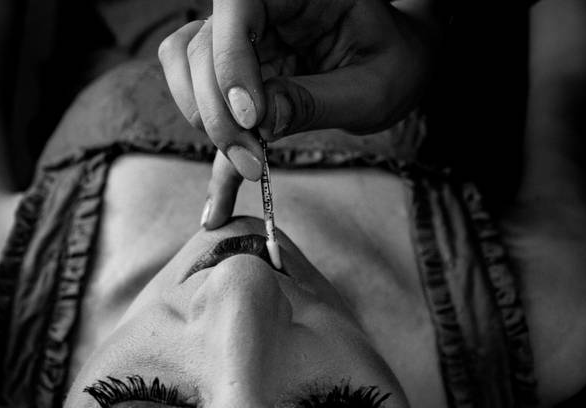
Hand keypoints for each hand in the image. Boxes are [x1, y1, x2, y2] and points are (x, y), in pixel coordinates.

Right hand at [158, 0, 439, 227]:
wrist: (398, 62)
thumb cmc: (395, 61)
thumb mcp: (372, 86)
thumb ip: (316, 101)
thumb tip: (260, 123)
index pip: (236, 9)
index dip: (231, 63)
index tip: (253, 120)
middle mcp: (259, 9)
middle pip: (201, 47)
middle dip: (218, 111)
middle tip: (252, 161)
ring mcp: (243, 42)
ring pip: (186, 68)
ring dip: (207, 122)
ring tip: (247, 165)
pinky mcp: (238, 77)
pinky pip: (205, 106)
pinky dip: (212, 154)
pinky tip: (218, 208)